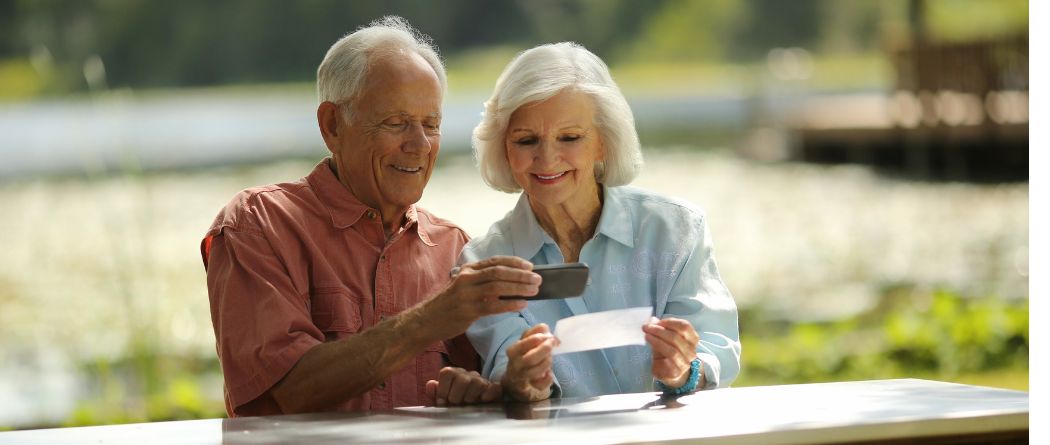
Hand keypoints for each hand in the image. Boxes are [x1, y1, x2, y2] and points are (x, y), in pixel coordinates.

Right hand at [422, 256, 539, 339]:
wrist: (427, 320)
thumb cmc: (450, 304)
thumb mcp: (463, 286)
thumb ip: (483, 282)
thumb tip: (512, 283)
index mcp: (468, 270)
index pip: (495, 261)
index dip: (514, 262)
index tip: (530, 266)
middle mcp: (466, 278)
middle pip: (499, 272)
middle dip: (521, 275)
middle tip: (537, 279)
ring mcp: (466, 294)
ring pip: (497, 287)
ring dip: (519, 288)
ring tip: (534, 290)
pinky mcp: (467, 311)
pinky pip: (493, 306)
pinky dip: (509, 304)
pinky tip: (521, 304)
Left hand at [425, 367, 502, 405]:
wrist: (477, 410)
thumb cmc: (457, 404)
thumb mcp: (443, 401)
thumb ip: (435, 393)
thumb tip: (431, 384)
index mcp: (454, 374)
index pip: (447, 373)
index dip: (442, 389)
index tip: (442, 402)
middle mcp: (468, 375)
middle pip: (461, 379)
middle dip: (456, 396)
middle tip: (456, 405)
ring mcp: (482, 381)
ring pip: (477, 383)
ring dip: (470, 397)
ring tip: (468, 404)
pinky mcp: (494, 389)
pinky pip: (494, 388)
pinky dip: (489, 394)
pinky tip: (483, 401)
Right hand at [502, 323, 557, 401]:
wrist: (514, 377)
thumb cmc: (524, 355)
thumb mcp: (526, 341)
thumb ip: (537, 333)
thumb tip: (549, 331)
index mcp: (513, 351)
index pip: (522, 344)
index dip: (537, 338)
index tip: (547, 335)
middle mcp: (515, 364)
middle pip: (529, 359)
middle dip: (544, 350)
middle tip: (553, 344)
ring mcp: (521, 377)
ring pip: (534, 372)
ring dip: (546, 363)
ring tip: (550, 358)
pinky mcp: (529, 388)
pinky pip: (540, 385)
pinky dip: (547, 379)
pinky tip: (549, 374)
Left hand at [643, 317, 699, 388]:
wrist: (672, 373)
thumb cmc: (669, 352)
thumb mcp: (666, 338)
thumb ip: (660, 329)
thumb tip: (652, 320)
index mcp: (692, 339)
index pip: (685, 327)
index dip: (670, 322)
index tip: (657, 321)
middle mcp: (691, 351)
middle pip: (676, 338)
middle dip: (659, 331)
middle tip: (647, 327)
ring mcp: (685, 363)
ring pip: (672, 351)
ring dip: (657, 341)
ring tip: (647, 336)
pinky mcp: (676, 372)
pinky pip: (668, 363)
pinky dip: (659, 353)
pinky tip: (651, 347)